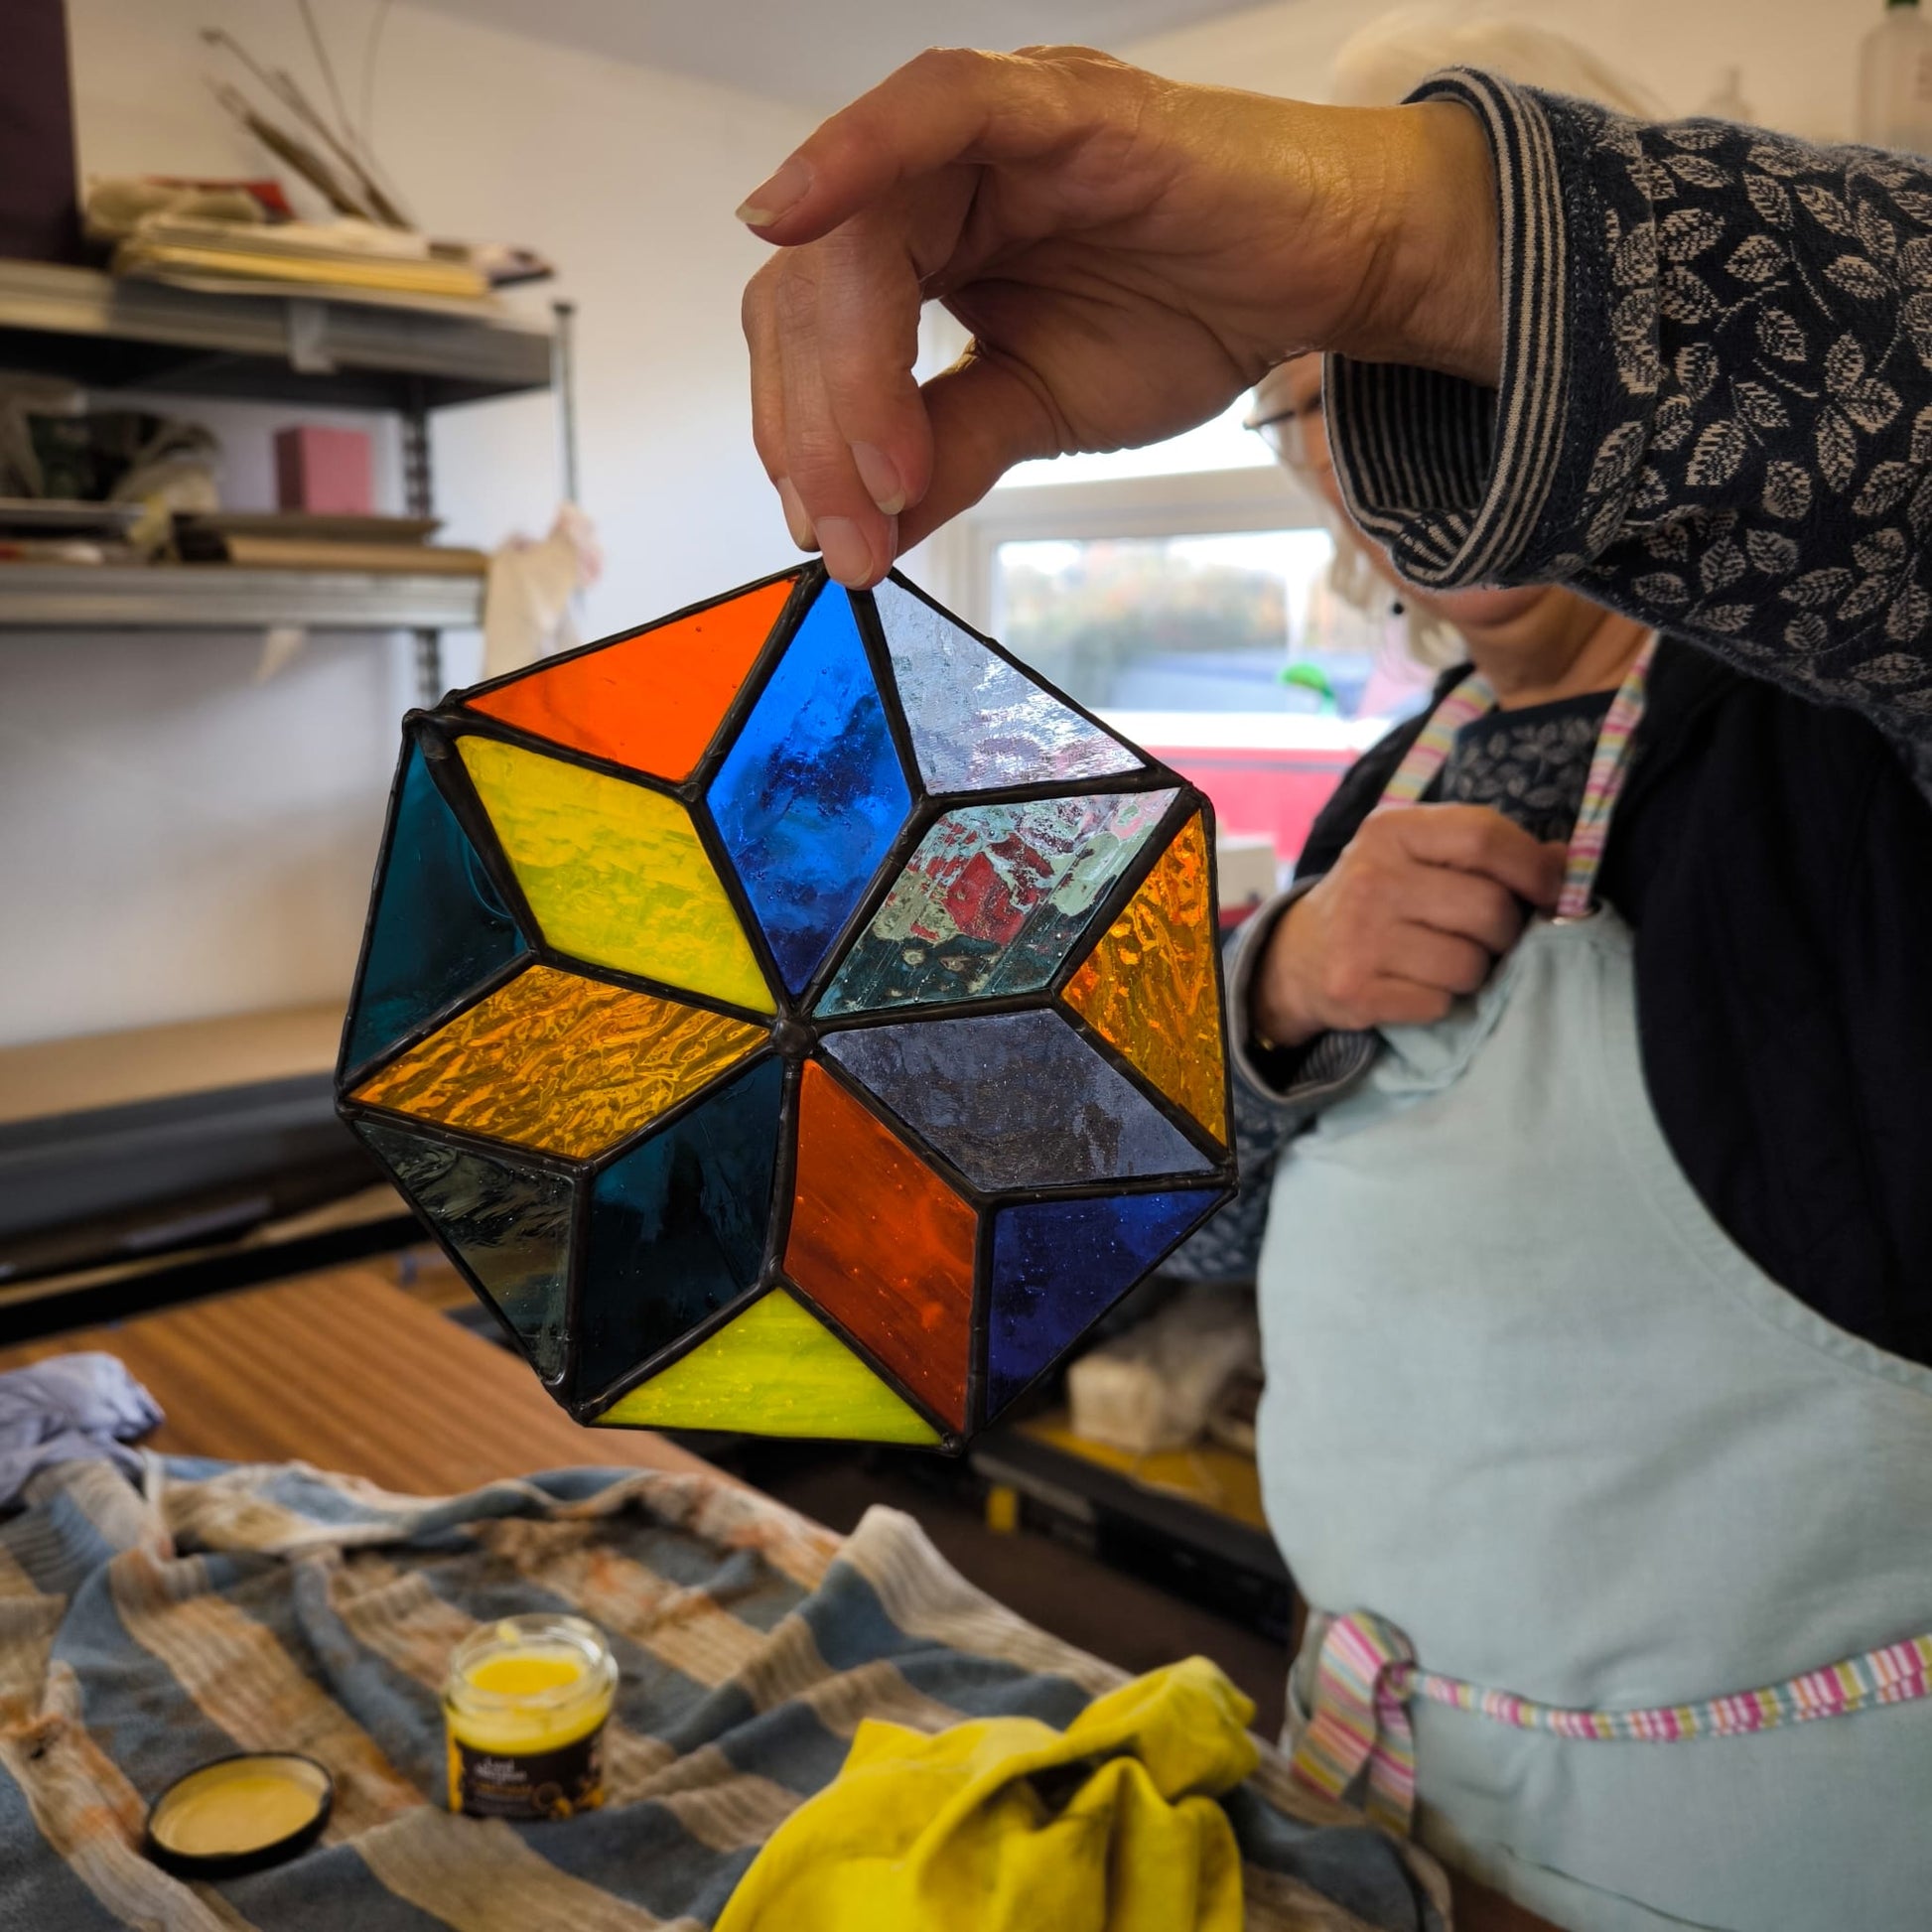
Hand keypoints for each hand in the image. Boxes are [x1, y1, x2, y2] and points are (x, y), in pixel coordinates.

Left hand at [738, 45, 1501, 584]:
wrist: (1324, 272)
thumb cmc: (1193, 312)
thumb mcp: (1041, 409)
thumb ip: (944, 456)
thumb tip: (860, 538)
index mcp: (921, 247)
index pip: (814, 332)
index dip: (805, 438)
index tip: (836, 537)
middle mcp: (934, 183)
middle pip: (811, 288)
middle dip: (819, 424)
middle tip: (850, 526)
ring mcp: (986, 135)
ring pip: (857, 230)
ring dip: (845, 364)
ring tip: (884, 477)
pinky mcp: (1053, 104)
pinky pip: (931, 108)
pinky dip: (851, 153)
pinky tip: (787, 216)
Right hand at [1252, 807, 1565, 1047]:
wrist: (1299, 956)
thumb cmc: (1379, 899)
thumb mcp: (1420, 856)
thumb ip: (1486, 852)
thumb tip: (1565, 863)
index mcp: (1390, 830)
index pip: (1483, 837)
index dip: (1533, 867)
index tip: (1554, 890)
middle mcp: (1371, 877)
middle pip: (1488, 908)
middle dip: (1504, 932)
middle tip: (1485, 937)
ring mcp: (1359, 935)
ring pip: (1469, 964)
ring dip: (1472, 971)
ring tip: (1440, 961)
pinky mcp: (1356, 988)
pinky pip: (1439, 1003)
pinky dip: (1438, 1002)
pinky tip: (1412, 985)